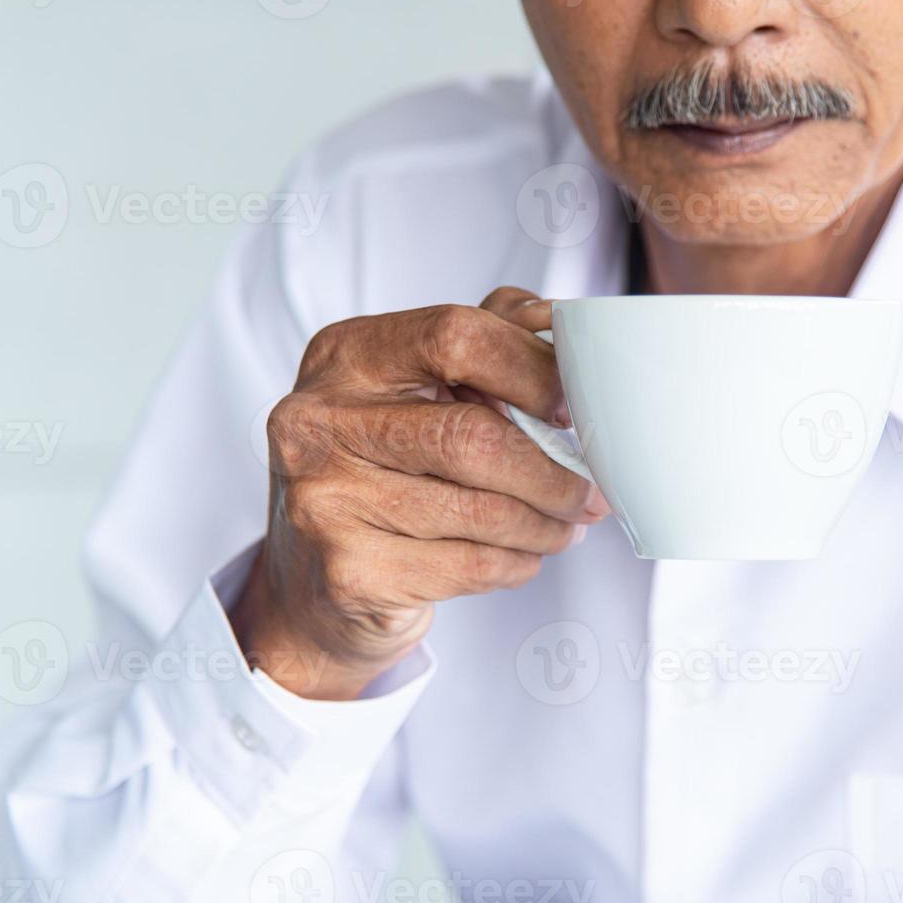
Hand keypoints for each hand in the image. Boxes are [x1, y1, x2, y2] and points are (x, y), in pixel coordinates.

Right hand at [231, 288, 608, 699]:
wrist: (312, 578)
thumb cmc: (383, 468)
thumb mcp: (418, 389)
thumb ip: (487, 341)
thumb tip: (562, 324)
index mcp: (345, 355)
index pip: (454, 335)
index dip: (530, 369)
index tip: (571, 408)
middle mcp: (318, 421)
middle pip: (471, 436)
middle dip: (550, 472)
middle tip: (590, 492)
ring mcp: (324, 500)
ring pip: (479, 510)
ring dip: (543, 525)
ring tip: (564, 526)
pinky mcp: (349, 571)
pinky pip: (468, 565)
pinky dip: (516, 564)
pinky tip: (524, 557)